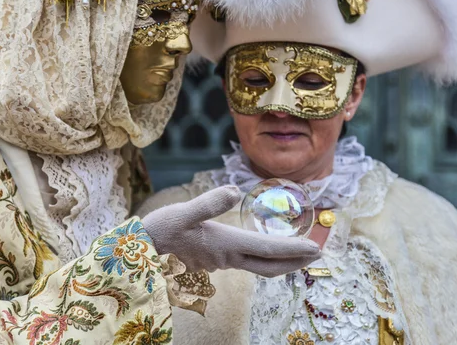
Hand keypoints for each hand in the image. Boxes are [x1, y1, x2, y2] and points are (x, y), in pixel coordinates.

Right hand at [142, 186, 320, 276]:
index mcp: (225, 243)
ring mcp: (219, 261)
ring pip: (257, 266)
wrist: (139, 250)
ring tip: (298, 254)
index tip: (316, 248)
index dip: (294, 249)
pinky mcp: (212, 259)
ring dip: (281, 262)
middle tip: (317, 254)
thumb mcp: (182, 213)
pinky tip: (261, 250)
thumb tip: (233, 190)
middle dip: (294, 261)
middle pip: (268, 266)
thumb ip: (207, 203)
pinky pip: (245, 262)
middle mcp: (226, 257)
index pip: (267, 250)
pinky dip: (263, 258)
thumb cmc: (159, 230)